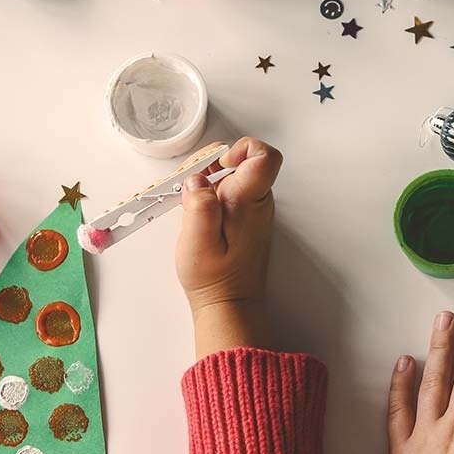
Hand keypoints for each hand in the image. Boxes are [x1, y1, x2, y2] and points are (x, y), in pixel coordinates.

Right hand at [176, 138, 280, 357]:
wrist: (228, 304)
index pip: (264, 156)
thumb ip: (199, 204)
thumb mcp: (198, 241)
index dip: (241, 149)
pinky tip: (195, 211)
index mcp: (249, 202)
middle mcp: (256, 202)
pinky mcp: (243, 218)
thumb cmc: (215, 278)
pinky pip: (229, 191)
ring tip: (188, 198)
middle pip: (244, 160)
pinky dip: (210, 192)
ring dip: (208, 178)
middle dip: (212, 163)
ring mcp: (252, 209)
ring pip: (234, 174)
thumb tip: (197, 179)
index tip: (216, 164)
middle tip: (190, 182)